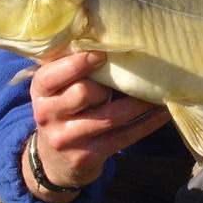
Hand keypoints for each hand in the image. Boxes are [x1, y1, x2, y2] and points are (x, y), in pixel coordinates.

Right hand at [24, 51, 169, 201]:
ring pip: (110, 117)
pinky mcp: (88, 157)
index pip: (52, 75)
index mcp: (40, 92)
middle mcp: (48, 116)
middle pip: (84, 93)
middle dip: (106, 85)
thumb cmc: (63, 110)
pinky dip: (147, 123)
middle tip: (120, 80)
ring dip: (137, 103)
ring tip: (155, 91)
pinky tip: (162, 112)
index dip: (77, 64)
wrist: (55, 161)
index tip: (101, 54)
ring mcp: (67, 139)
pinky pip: (124, 137)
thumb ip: (71, 68)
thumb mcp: (56, 89)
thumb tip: (109, 42)